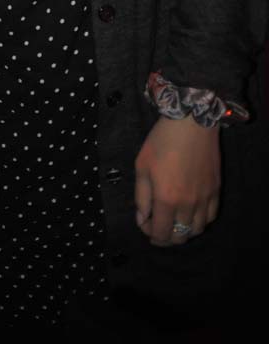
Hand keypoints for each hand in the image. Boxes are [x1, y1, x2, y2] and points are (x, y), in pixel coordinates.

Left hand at [134, 115, 220, 246]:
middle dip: (167, 237)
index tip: (145, 225)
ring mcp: (205, 198)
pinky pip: (211, 216)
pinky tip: (192, 213)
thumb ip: (141, 196)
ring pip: (197, 230)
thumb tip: (142, 218)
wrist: (191, 122)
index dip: (151, 235)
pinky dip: (200, 221)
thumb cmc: (161, 141)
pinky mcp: (216, 190)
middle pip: (180, 236)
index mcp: (166, 199)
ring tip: (174, 222)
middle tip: (158, 227)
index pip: (161, 233)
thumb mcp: (142, 165)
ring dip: (184, 232)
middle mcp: (188, 204)